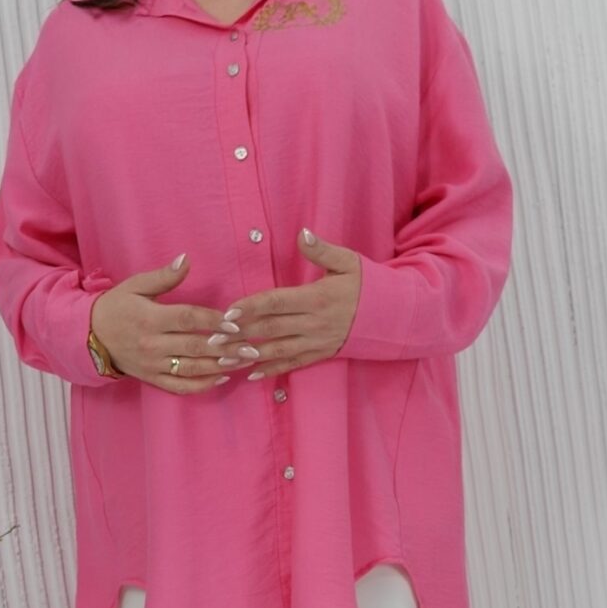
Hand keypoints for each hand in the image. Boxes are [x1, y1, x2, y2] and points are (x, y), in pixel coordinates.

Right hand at [90, 256, 247, 393]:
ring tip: (244, 361)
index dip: (213, 321)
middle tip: (252, 346)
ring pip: (192, 369)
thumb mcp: (135, 286)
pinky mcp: (152, 379)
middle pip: (195, 346)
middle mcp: (152, 344)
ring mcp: (153, 364)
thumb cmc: (116, 307)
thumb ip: (163, 277)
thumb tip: (186, 259)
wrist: (90, 337)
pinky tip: (222, 378)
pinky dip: (202, 385)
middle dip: (226, 347)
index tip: (235, 322)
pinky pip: (180, 386)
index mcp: (150, 318)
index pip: (187, 319)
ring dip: (221, 366)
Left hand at [216, 228, 362, 378]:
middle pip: (270, 329)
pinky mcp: (321, 354)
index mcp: (317, 298)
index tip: (228, 312)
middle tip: (213, 339)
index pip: (276, 302)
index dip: (251, 307)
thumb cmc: (368, 285)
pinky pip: (293, 364)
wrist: (394, 316)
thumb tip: (302, 233)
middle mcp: (314, 323)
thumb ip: (322, 250)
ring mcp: (317, 342)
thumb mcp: (348, 262)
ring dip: (249, 356)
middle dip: (240, 335)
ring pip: (277, 350)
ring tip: (224, 360)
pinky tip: (252, 374)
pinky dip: (272, 370)